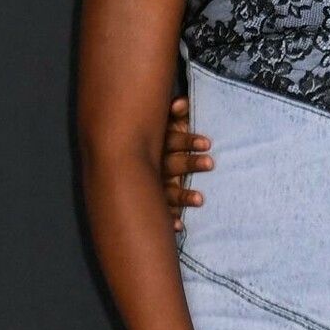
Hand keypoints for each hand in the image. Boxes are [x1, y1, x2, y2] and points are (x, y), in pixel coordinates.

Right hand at [162, 96, 212, 229]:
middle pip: (171, 164)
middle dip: (190, 164)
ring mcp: (151, 184)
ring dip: (182, 195)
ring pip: (165, 190)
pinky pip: (160, 211)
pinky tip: (179, 226)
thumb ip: (176, 112)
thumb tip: (182, 102)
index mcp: (157, 143)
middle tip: (210, 163)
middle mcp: (152, 164)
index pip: (172, 140)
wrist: (119, 155)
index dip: (188, 141)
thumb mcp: (166, 123)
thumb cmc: (159, 138)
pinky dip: (169, 218)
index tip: (207, 143)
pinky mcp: (152, 200)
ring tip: (200, 199)